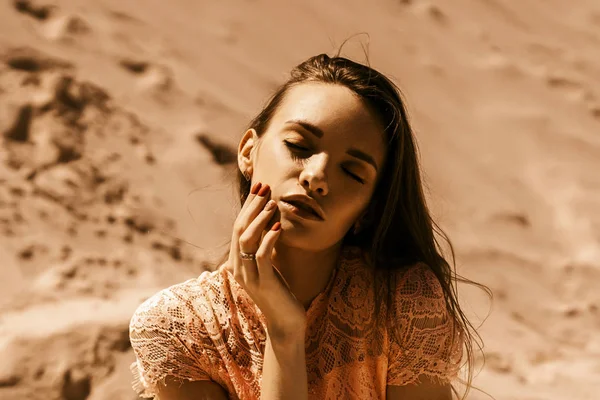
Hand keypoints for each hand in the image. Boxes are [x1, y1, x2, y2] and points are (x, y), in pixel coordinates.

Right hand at [226, 182, 306, 339]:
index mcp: (237, 261)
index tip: (259, 187)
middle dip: (252, 206)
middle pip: (239, 229)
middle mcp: (238, 267)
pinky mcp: (263, 283)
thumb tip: (267, 224)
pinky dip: (269, 239)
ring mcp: (249, 276)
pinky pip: (262, 256)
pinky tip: (279, 227)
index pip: (238, 227)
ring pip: (247, 240)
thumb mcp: (267, 267)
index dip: (248, 206)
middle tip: (264, 188)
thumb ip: (262, 249)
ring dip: (259, 219)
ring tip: (272, 204)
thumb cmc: (278, 293)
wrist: (285, 323)